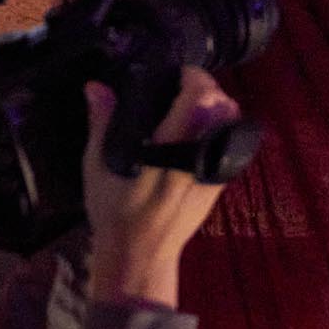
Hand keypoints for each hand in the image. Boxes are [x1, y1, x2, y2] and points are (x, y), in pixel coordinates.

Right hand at [83, 66, 240, 307]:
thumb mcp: (98, 168)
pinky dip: (221, 128)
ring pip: (231, 123)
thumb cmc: (114, 211)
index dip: (195, 78)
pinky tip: (201, 129)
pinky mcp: (222, 182)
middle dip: (209, 89)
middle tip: (185, 87)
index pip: (198, 100)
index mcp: (166, 150)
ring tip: (195, 105)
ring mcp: (214, 170)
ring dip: (218, 106)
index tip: (179, 74)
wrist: (140, 254)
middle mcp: (197, 156)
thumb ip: (102, 124)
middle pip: (223, 107)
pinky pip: (230, 142)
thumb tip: (96, 86)